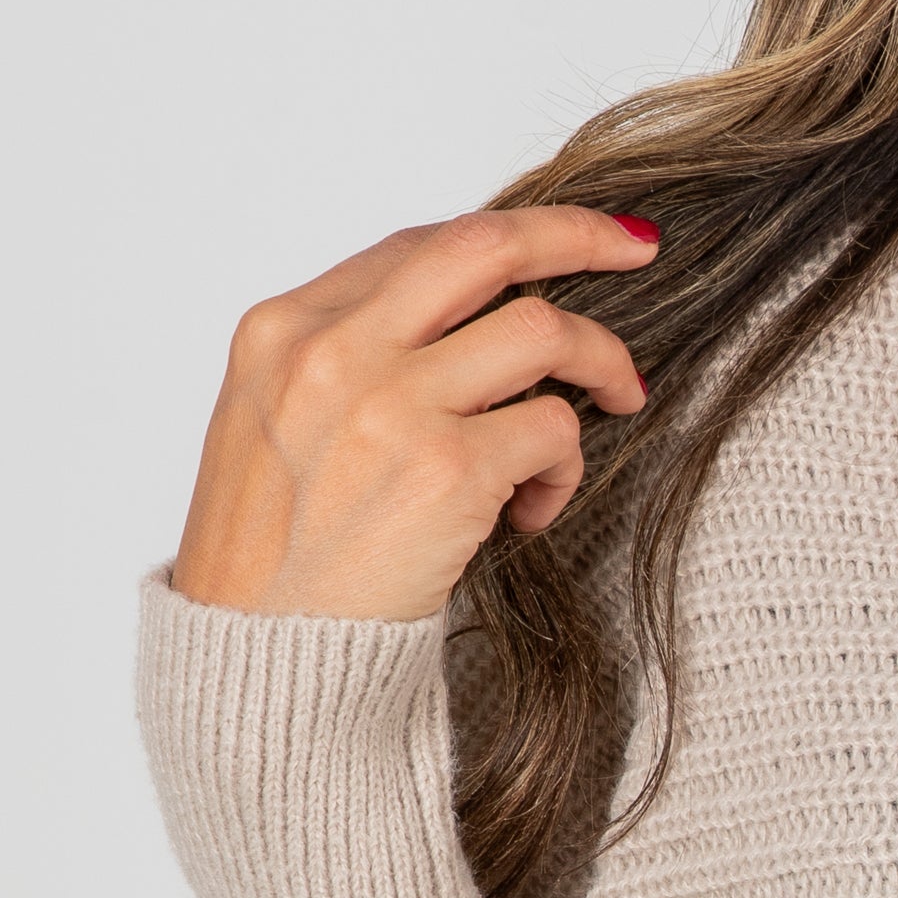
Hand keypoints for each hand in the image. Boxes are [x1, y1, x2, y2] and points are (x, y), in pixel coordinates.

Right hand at [171, 206, 659, 622]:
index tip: (567, 241)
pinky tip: (531, 510)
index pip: (419, 245)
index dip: (507, 237)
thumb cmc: (272, 560)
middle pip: (486, 247)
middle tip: (637, 253)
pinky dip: (563, 467)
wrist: (260, 663)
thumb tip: (462, 317)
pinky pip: (555, 429)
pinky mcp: (447, 472)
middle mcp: (331, 352)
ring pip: (542, 331)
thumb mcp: (270, 426)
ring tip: (614, 404)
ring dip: (599, 364)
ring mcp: (389, 407)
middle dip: (579, 235)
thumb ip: (346, 359)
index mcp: (282, 329)